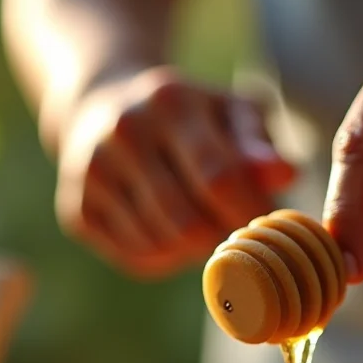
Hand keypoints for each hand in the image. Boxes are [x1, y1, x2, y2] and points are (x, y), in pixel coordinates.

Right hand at [55, 67, 294, 278]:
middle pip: (188, 226)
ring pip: (163, 248)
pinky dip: (164, 256)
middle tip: (230, 226)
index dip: (250, 214)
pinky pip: (138, 259)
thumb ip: (259, 145)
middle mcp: (123, 134)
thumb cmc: (187, 118)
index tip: (266, 225)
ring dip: (193, 250)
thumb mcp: (229, 113)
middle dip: (220, 237)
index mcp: (169, 103)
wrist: (101, 108)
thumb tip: (286, 175)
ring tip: (198, 222)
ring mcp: (92, 175)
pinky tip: (166, 229)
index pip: (220, 180)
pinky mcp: (75, 211)